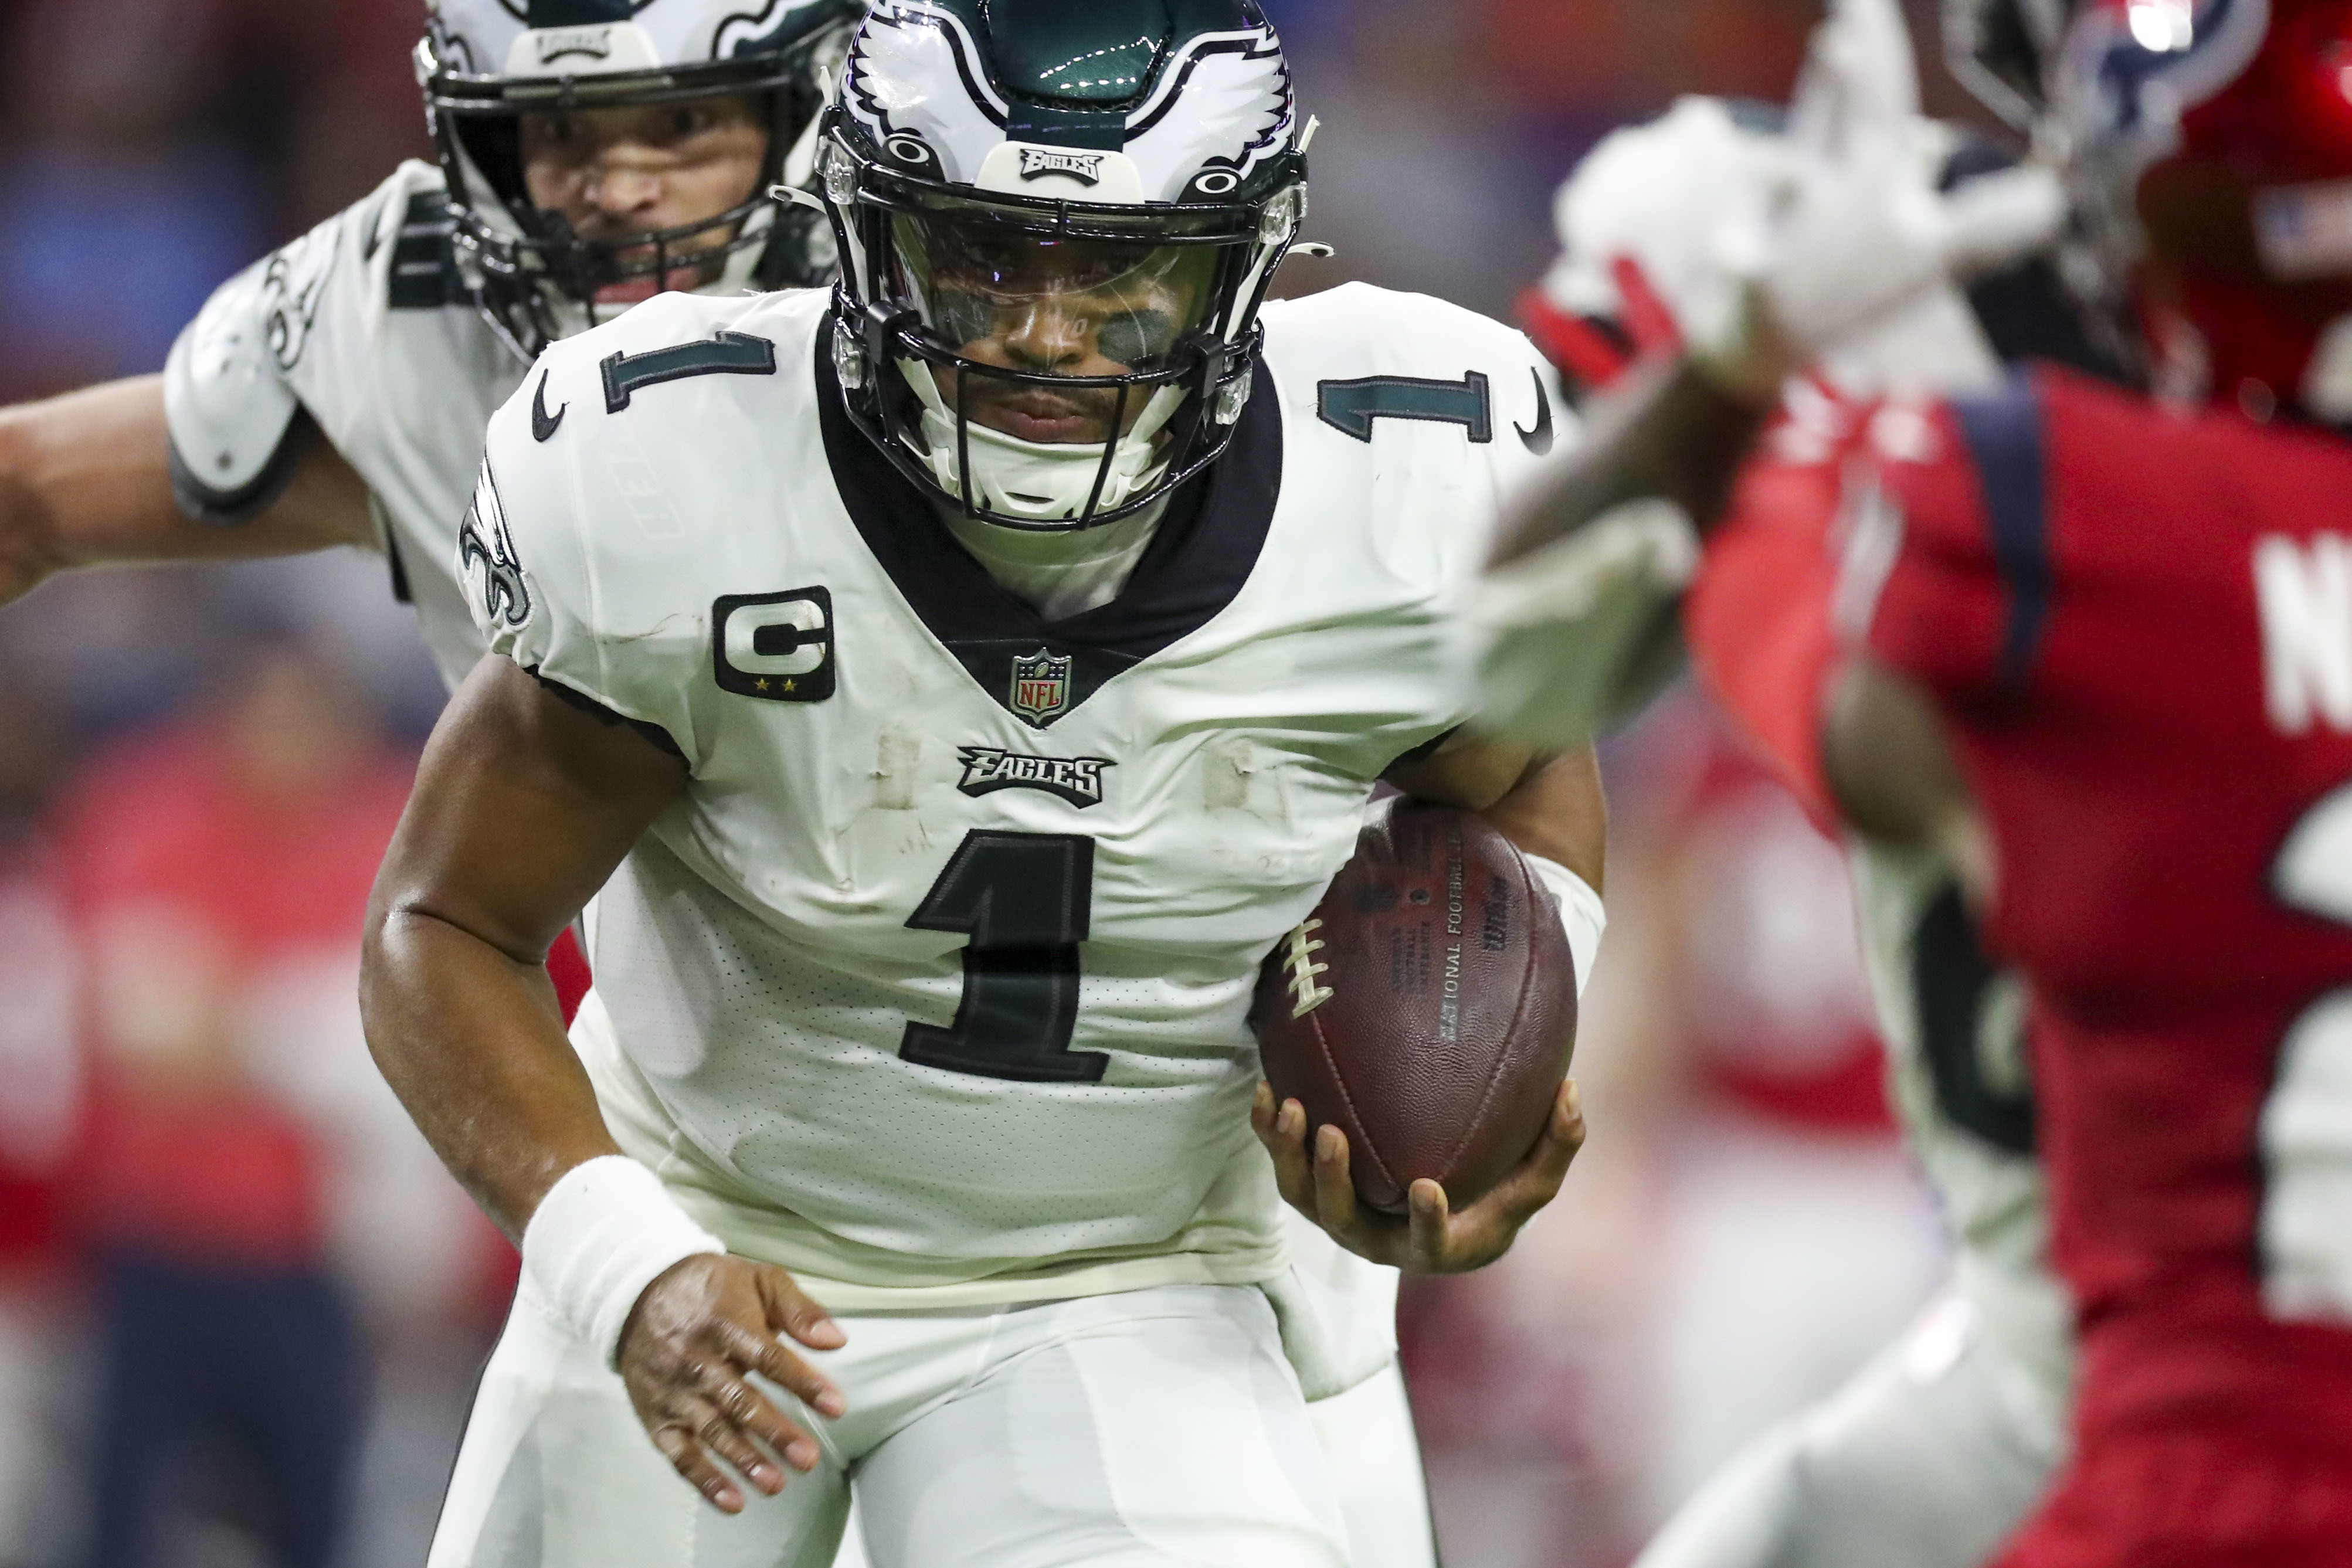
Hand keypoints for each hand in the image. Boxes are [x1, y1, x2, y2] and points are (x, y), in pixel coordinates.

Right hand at [616, 1254, 848, 1513]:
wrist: (638, 1292)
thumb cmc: (713, 1288)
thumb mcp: (760, 1280)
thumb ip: (799, 1310)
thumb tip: (836, 1340)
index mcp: (725, 1324)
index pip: (768, 1358)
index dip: (802, 1383)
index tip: (835, 1406)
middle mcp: (697, 1361)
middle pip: (738, 1401)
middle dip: (774, 1432)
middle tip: (807, 1459)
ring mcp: (674, 1392)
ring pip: (711, 1431)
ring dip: (744, 1460)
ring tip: (776, 1484)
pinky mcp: (656, 1415)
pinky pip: (678, 1453)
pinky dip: (703, 1479)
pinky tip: (732, 1501)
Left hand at [1250, 1079, 1584, 1272]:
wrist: (1446, 1213)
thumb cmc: (1494, 1199)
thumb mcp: (1532, 1181)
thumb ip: (1556, 1145)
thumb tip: (1571, 1091)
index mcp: (1433, 1244)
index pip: (1427, 1243)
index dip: (1425, 1222)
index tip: (1427, 1188)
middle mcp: (1378, 1239)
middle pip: (1343, 1221)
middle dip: (1331, 1181)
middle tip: (1330, 1134)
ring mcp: (1342, 1216)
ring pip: (1303, 1196)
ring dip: (1289, 1155)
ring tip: (1289, 1107)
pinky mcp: (1316, 1191)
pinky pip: (1285, 1164)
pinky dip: (1271, 1134)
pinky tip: (1267, 1090)